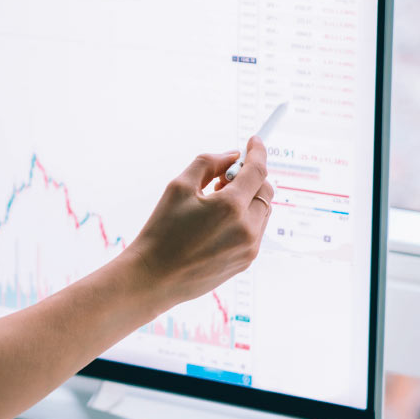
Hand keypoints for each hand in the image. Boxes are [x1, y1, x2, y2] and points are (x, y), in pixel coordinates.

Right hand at [125, 137, 273, 306]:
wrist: (153, 277)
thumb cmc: (161, 231)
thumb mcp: (177, 188)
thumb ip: (207, 163)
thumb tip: (231, 157)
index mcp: (230, 206)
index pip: (257, 170)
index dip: (257, 152)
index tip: (254, 141)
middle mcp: (247, 228)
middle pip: (265, 191)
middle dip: (250, 178)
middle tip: (223, 178)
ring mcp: (249, 247)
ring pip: (262, 211)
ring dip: (247, 200)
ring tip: (214, 204)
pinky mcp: (246, 261)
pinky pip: (255, 231)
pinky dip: (243, 220)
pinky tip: (215, 225)